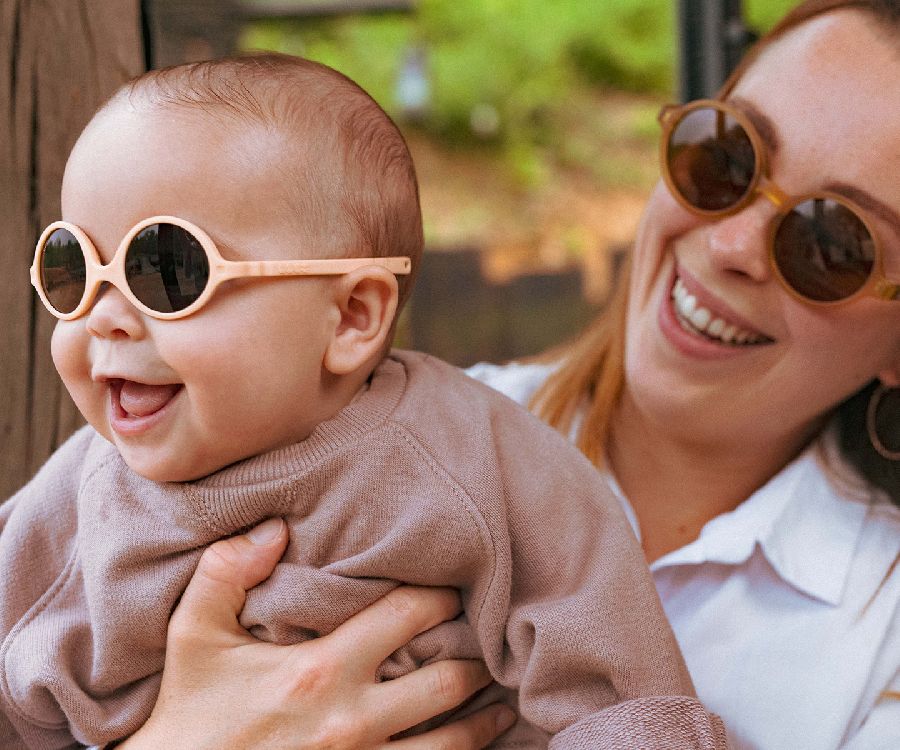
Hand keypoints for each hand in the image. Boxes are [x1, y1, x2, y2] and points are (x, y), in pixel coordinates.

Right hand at [120, 518, 515, 748]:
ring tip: (504, 702)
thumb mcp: (192, 635)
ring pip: (451, 743)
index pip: (405, 617)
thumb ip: (227, 572)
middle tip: (494, 640)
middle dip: (476, 657)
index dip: (439, 597)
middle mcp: (352, 719)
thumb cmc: (189, 712)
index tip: (455, 586)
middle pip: (445, 681)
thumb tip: (274, 527)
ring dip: (484, 720)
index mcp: (320, 670)